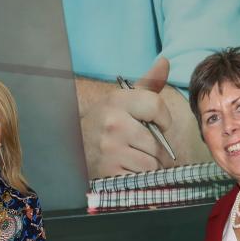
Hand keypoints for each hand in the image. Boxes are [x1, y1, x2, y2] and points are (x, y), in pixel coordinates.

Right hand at [76, 57, 208, 178]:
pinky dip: (141, 178)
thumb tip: (165, 62)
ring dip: (152, 166)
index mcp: (117, 101)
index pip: (156, 106)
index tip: (160, 126)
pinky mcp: (109, 172)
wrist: (74, 146)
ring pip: (152, 163)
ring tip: (139, 161)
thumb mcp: (124, 100)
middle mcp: (113, 124)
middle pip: (158, 142)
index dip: (164, 120)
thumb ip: (148, 84)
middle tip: (147, 149)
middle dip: (159, 150)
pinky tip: (131, 171)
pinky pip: (141, 178)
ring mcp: (110, 149)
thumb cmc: (106, 122)